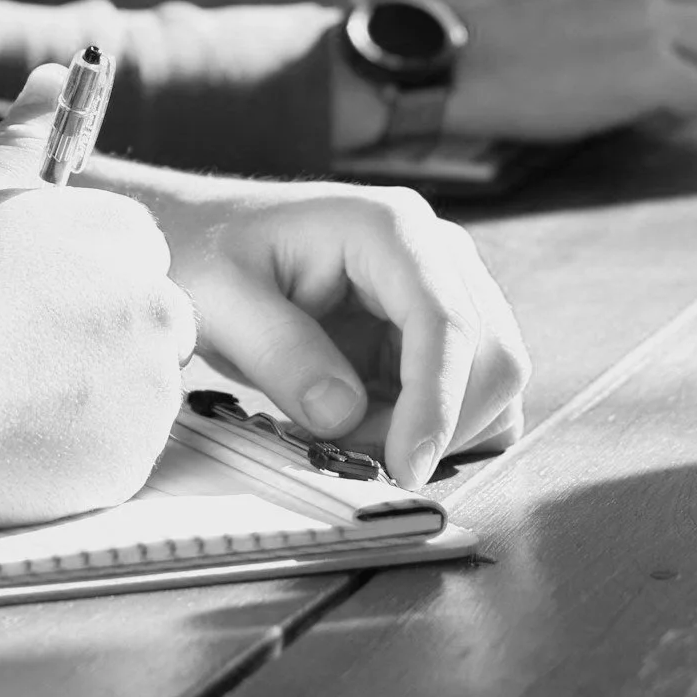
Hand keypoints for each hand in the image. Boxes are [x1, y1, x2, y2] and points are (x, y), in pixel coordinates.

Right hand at [0, 65, 196, 528]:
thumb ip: (27, 134)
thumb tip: (54, 71)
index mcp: (124, 234)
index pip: (133, 255)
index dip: (78, 281)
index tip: (25, 303)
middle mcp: (155, 304)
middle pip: (148, 322)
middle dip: (98, 338)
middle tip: (16, 355)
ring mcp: (149, 387)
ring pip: (136, 391)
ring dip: (91, 396)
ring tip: (7, 397)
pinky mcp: (132, 460)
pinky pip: (119, 455)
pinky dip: (79, 454)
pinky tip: (15, 441)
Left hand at [117, 174, 531, 485]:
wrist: (202, 236)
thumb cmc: (207, 252)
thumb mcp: (222, 300)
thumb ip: (282, 354)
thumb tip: (344, 416)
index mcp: (391, 228)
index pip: (447, 322)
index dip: (436, 403)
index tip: (404, 468)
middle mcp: (437, 252)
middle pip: (494, 356)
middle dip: (439, 426)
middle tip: (355, 457)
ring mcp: (444, 290)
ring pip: (492, 382)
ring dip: (437, 432)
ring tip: (350, 436)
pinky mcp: (433, 331)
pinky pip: (468, 395)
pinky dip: (436, 430)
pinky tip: (373, 430)